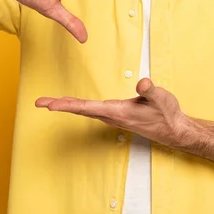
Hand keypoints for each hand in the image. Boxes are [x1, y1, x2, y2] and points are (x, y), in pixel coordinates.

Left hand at [35, 78, 189, 147]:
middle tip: (39, 103)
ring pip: (85, 111)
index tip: (50, 106)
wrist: (174, 130)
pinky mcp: (116, 116)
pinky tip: (73, 105)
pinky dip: (78, 107)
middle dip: (59, 106)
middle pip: (80, 110)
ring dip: (67, 106)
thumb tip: (142, 83)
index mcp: (117, 112)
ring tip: (50, 103)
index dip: (67, 105)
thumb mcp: (161, 98)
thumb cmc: (167, 114)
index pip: (87, 108)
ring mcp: (113, 117)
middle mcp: (112, 116)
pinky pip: (92, 111)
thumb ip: (151, 91)